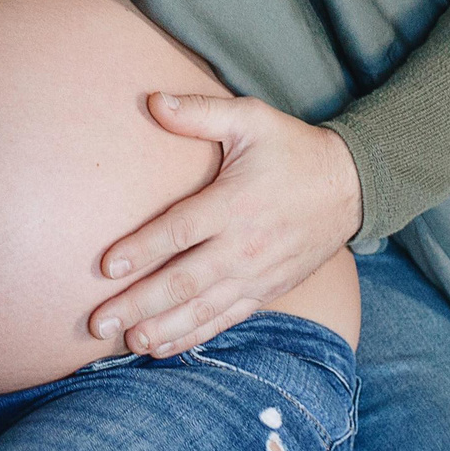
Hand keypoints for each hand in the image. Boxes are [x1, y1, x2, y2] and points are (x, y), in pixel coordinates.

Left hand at [88, 91, 363, 356]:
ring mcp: (256, 275)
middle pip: (183, 282)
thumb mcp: (250, 119)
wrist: (351, 187)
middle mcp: (244, 246)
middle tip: (98, 322)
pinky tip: (161, 348)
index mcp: (235, 204)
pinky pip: (225, 320)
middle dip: (139, 303)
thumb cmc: (292, 149)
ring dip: (161, 329)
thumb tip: (152, 102)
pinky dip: (193, 337)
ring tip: (126, 342)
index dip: (142, 250)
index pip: (180, 232)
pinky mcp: (266, 291)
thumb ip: (200, 113)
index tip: (106, 266)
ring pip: (202, 310)